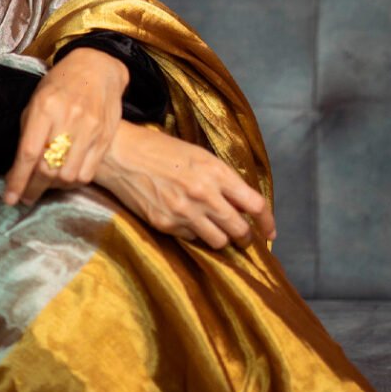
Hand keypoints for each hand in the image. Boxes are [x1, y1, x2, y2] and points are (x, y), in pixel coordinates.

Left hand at [2, 48, 129, 206]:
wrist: (98, 68)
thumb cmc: (61, 84)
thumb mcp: (37, 100)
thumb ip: (28, 131)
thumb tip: (18, 167)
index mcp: (45, 107)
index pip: (28, 153)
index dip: (18, 180)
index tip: (10, 198)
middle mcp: (68, 119)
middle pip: (47, 168)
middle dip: (33, 188)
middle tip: (26, 197)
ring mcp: (90, 130)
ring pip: (68, 176)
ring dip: (53, 188)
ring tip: (46, 185)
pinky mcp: (104, 138)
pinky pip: (87, 173)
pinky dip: (73, 182)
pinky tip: (65, 177)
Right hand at [93, 120, 276, 248]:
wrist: (121, 155)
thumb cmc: (160, 149)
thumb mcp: (199, 155)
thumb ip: (222, 179)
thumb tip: (242, 203)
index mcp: (216, 172)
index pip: (255, 205)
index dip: (267, 222)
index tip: (269, 231)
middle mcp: (203, 194)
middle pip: (240, 229)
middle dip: (246, 237)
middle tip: (243, 237)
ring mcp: (184, 212)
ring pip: (219, 242)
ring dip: (222, 239)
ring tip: (216, 231)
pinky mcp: (166, 225)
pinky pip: (192, 239)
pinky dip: (195, 234)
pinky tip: (188, 222)